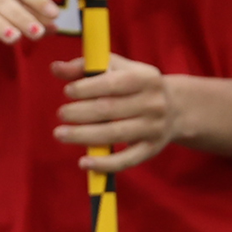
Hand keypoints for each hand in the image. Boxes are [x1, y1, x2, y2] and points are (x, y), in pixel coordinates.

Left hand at [51, 53, 176, 171]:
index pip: (113, 84)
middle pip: (110, 110)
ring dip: (84, 135)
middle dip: (80, 112)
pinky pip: (127, 160)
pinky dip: (104, 164)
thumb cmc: (132, 83)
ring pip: (115, 134)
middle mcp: (153, 103)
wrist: (175, 107)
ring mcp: (154, 128)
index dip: (87, 88)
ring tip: (59, 134)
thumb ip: (83, 67)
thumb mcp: (114, 67)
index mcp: (145, 78)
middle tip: (61, 114)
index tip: (67, 91)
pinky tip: (83, 163)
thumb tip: (56, 68)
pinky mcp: (151, 149)